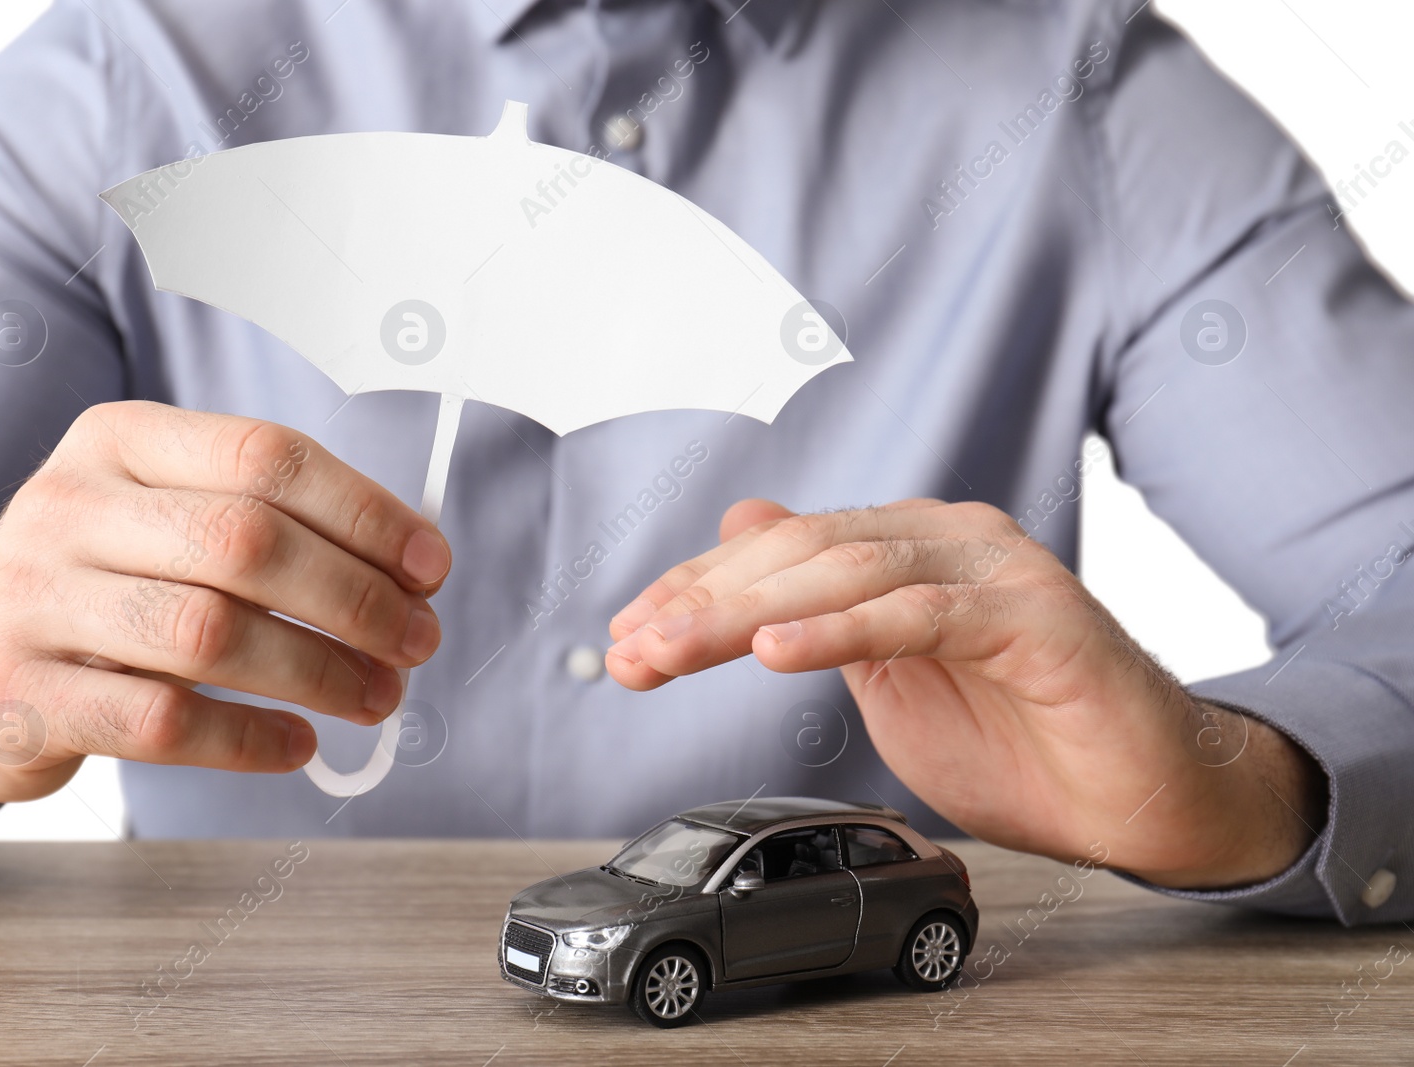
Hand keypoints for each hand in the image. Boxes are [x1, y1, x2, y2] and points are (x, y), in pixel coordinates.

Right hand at [0, 401, 449, 802]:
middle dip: (355, 598)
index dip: (365, 513)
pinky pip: (163, 722)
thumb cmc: (106, 588)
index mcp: (118, 441)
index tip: (430, 566)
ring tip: (377, 696)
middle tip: (417, 642)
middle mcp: (67, 506)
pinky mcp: (22, 696)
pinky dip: (250, 739)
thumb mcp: (167, 522)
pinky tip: (299, 743)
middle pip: (247, 542)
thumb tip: (412, 567)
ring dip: (319, 672)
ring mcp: (34, 600)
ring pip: (210, 634)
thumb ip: (272, 524)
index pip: (265, 456)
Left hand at [606, 498, 1325, 888]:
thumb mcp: (889, 677)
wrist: (1143, 799)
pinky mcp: (1036, 616)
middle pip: (799, 552)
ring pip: (846, 571)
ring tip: (674, 653)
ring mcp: (994, 570)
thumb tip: (741, 531)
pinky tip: (774, 651)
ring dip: (745, 614)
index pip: (779, 548)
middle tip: (632, 651)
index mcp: (908, 549)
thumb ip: (820, 609)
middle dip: (701, 602)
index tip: (626, 634)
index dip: (695, 587)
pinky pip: (920, 613)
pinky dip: (840, 630)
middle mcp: (947, 540)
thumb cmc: (1020, 744)